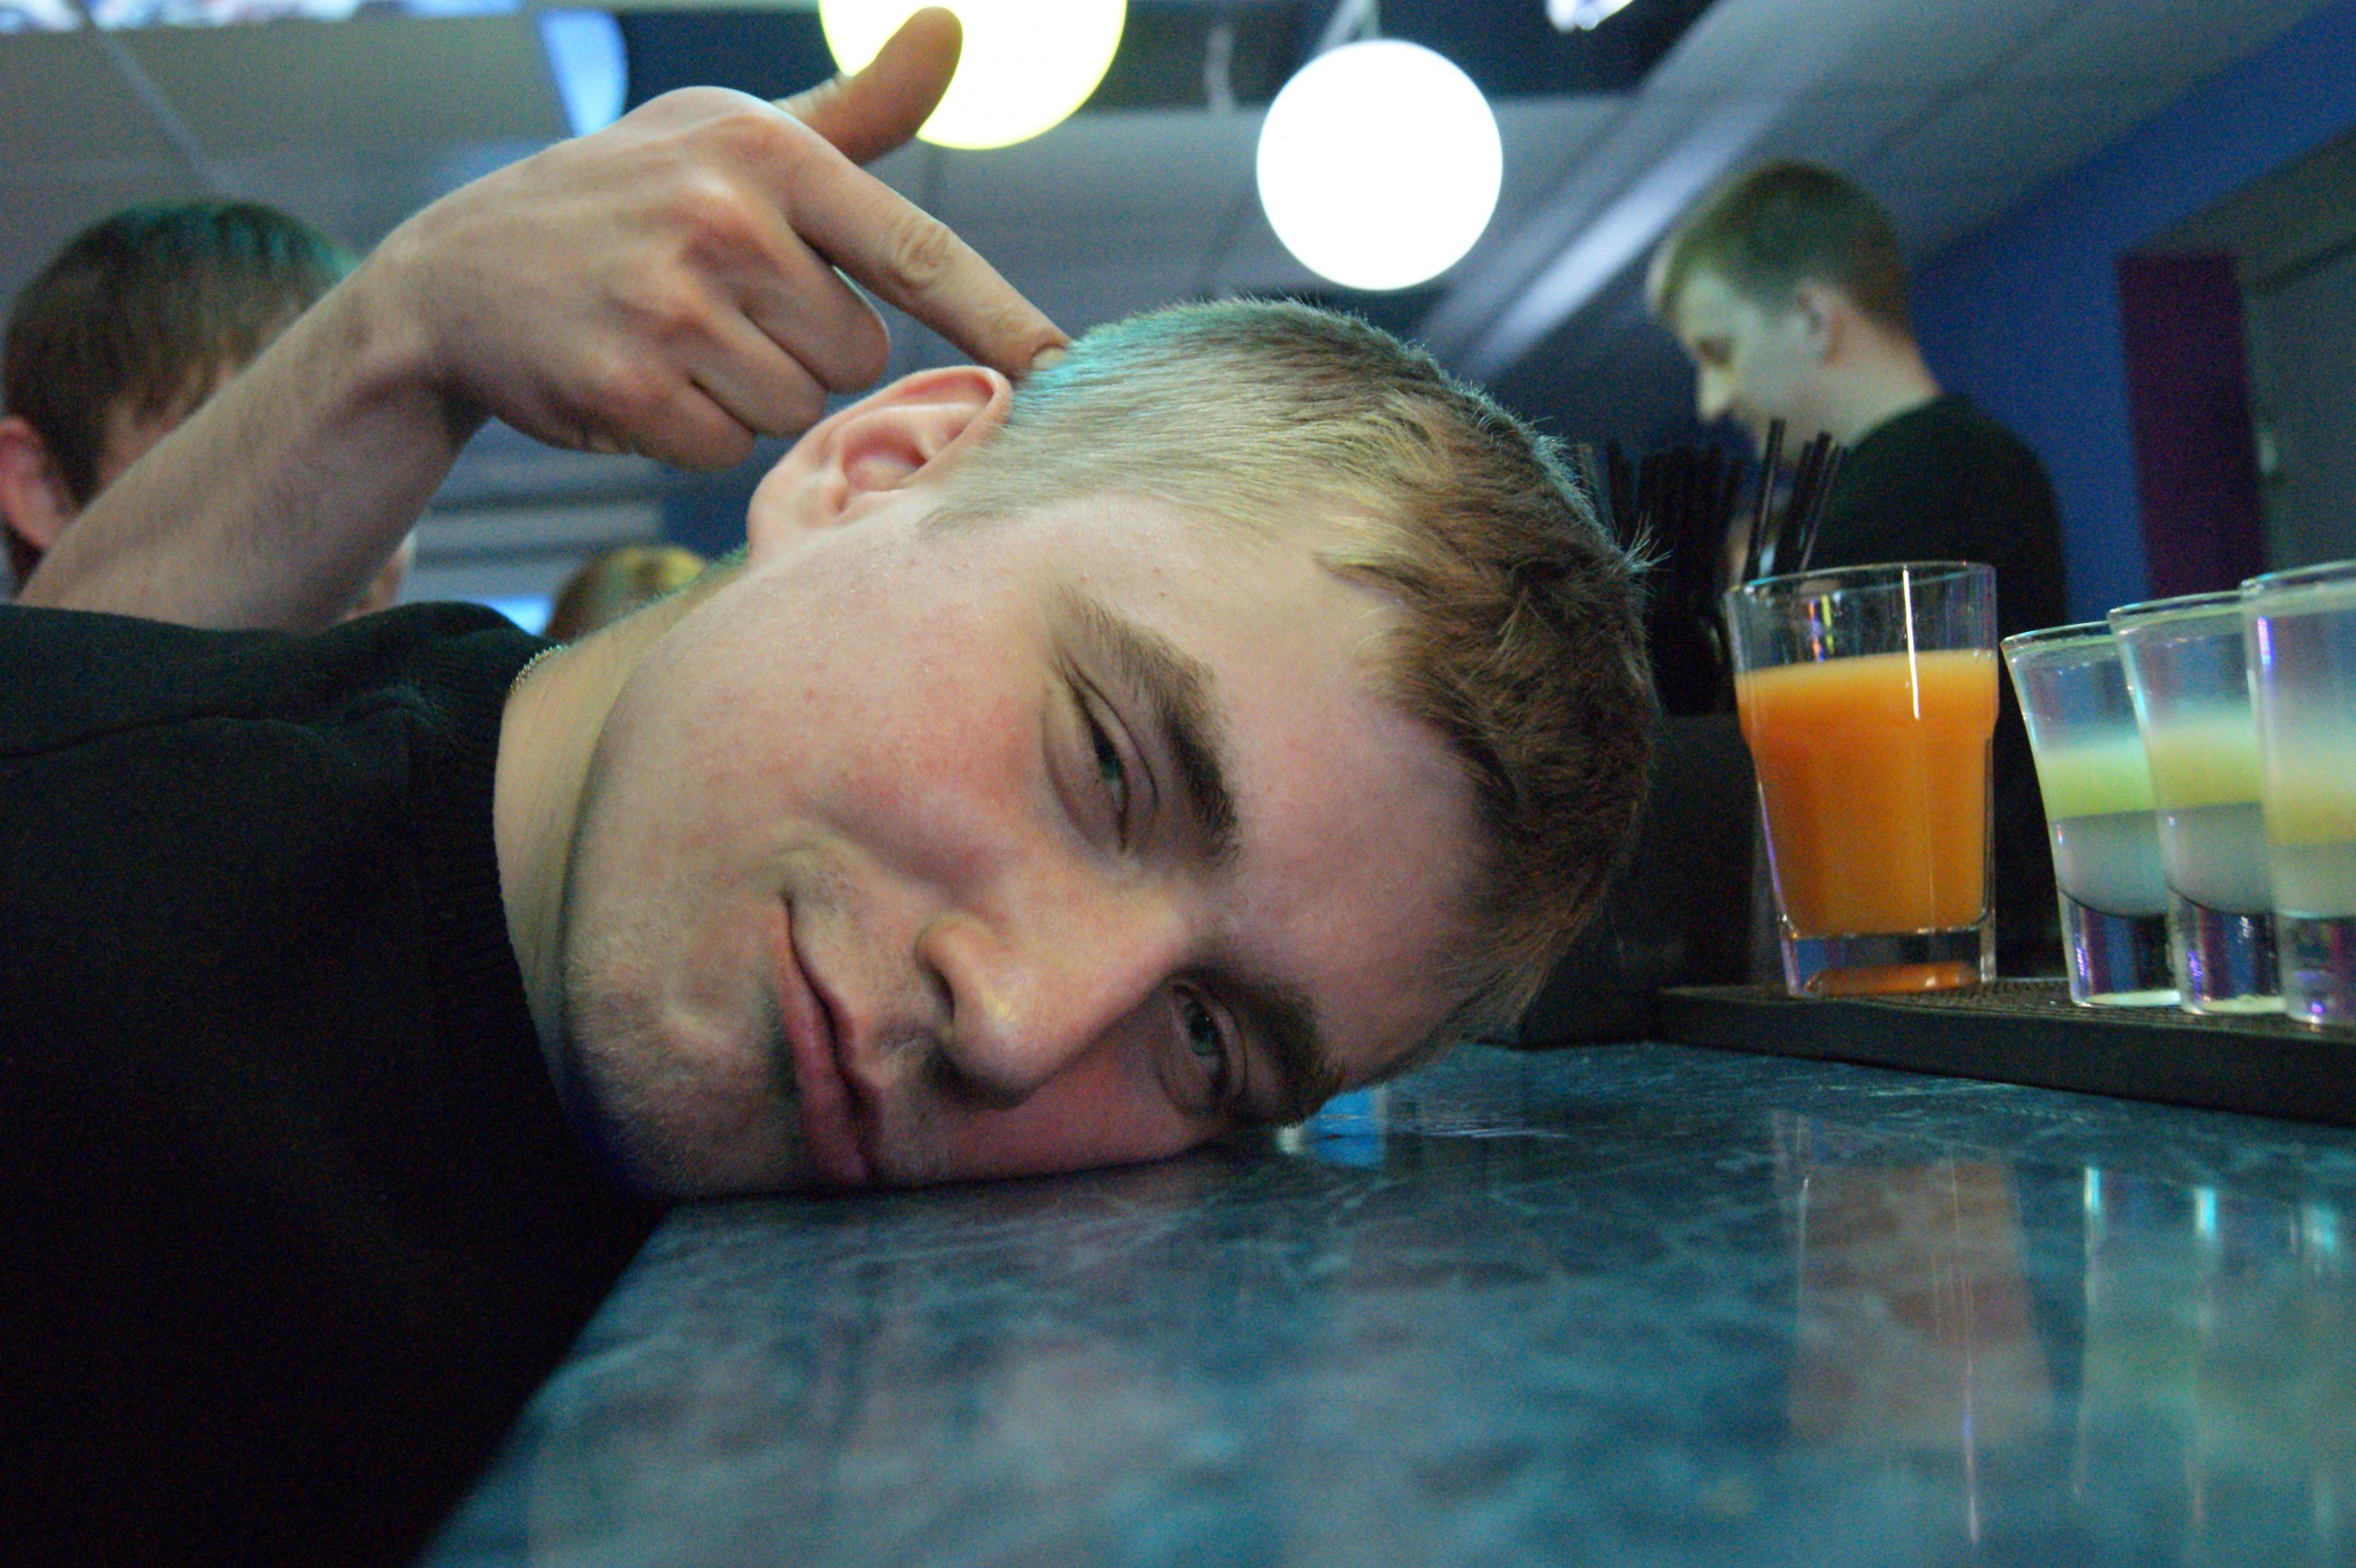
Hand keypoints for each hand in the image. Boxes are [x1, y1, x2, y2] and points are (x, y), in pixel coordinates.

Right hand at [364, 8, 1065, 468]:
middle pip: (856, 352)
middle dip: (801, 346)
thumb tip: (954, 27)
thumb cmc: (628, 201)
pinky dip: (690, 431)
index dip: (1003, 319)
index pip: (918, 250)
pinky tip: (636, 377)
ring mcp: (669, 302)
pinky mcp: (624, 384)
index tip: (1070, 370)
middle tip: (717, 304)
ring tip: (673, 335)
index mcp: (768, 153)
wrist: (456, 275)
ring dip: (747, 392)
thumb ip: (856, 111)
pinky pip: (725, 447)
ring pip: (795, 405)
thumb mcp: (734, 137)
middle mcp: (724, 218)